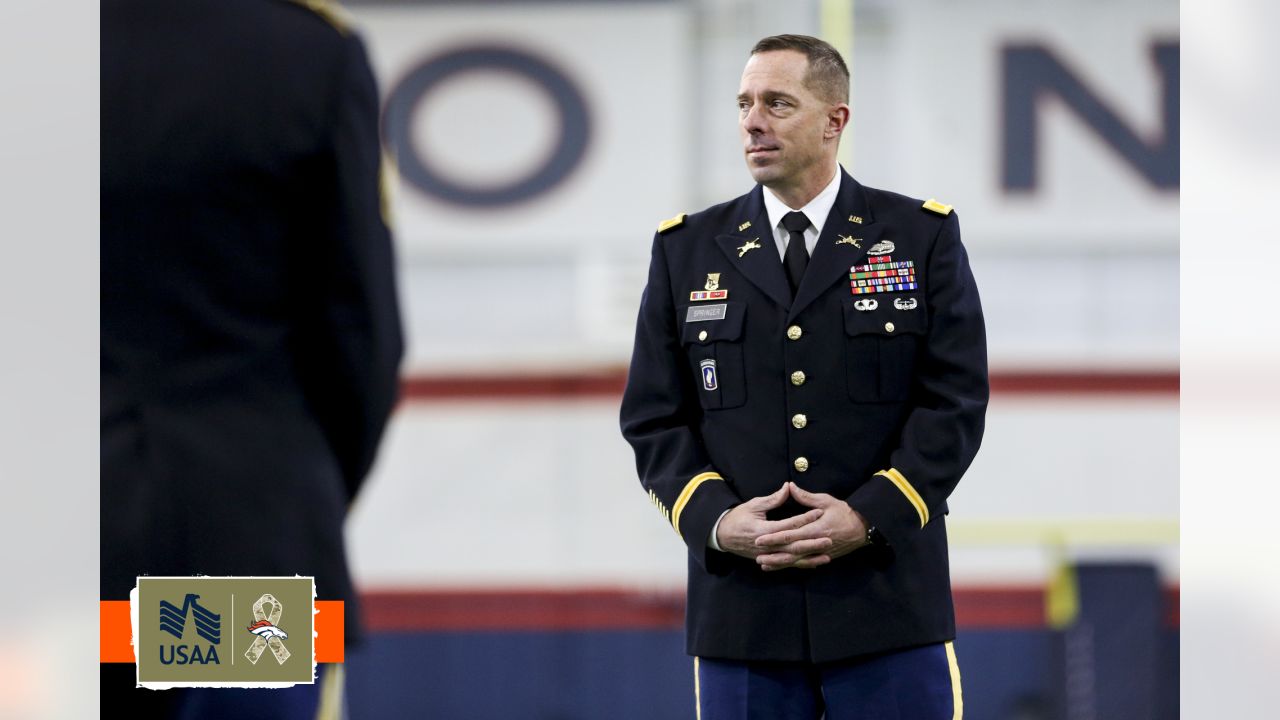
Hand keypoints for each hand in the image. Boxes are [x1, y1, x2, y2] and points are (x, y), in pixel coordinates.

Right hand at [715, 483, 825, 560]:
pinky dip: (800, 564)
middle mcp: (767, 546)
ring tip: (827, 556)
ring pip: (792, 559)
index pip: (789, 524)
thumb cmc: (737, 517)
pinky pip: (787, 564)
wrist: (722, 535)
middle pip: (793, 546)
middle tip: (829, 539)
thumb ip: (773, 499)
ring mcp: (767, 555)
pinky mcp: (768, 559)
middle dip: (812, 543)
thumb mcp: (754, 505)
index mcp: (763, 530)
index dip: (805, 518)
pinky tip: (814, 564)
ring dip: (810, 558)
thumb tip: (788, 487)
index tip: (819, 512)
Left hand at [753, 484, 868, 571]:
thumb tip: (789, 486)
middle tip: (757, 555)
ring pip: (796, 561)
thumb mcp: (826, 501)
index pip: (790, 535)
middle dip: (773, 553)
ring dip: (780, 563)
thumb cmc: (844, 512)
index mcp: (815, 528)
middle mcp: (816, 543)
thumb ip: (806, 497)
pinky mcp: (822, 557)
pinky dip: (791, 566)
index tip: (759, 539)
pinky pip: (804, 564)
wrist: (863, 528)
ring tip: (763, 564)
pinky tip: (780, 567)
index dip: (774, 538)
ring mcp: (819, 552)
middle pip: (791, 551)